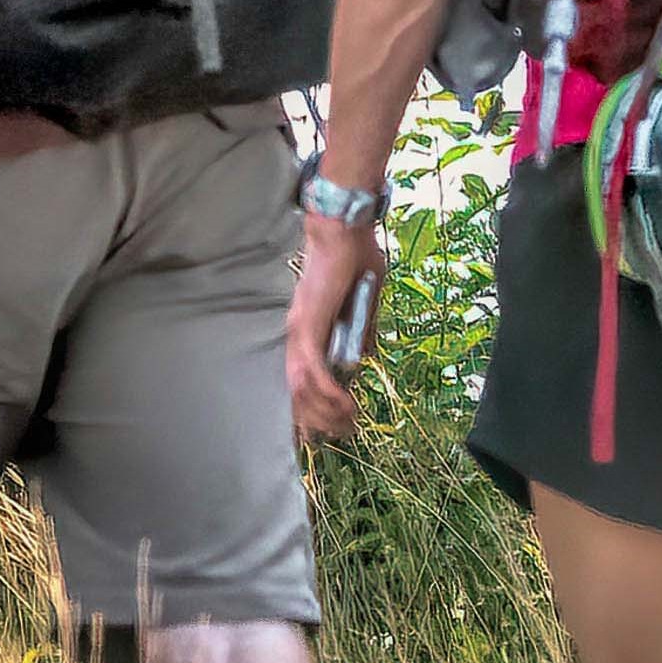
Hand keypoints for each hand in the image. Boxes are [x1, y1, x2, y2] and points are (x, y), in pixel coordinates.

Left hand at [284, 212, 381, 444]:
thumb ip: (362, 331)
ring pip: (302, 390)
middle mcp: (296, 334)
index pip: (300, 378)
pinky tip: (348, 408)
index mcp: (307, 328)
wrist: (346, 227)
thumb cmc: (356, 255)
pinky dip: (329, 396)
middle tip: (342, 435)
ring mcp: (299, 331)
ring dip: (325, 414)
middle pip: (296, 392)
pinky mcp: (308, 328)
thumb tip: (363, 359)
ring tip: (348, 427)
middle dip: (319, 421)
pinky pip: (314, 374)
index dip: (310, 408)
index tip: (328, 429)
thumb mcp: (364, 301)